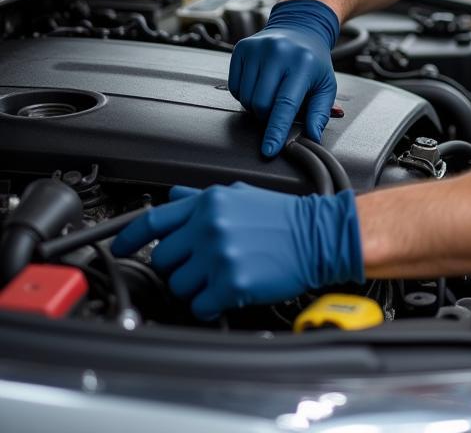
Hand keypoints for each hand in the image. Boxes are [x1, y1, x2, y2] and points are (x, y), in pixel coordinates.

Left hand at [111, 183, 362, 319]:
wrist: (320, 235)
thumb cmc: (284, 217)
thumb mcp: (240, 194)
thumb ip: (200, 198)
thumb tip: (171, 197)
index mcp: (209, 202)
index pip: (153, 220)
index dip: (130, 237)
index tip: (121, 247)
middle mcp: (210, 225)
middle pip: (163, 258)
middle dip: (179, 266)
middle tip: (203, 264)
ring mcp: (219, 254)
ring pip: (178, 286)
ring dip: (195, 287)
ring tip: (222, 275)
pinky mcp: (231, 282)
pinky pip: (200, 305)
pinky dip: (211, 304)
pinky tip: (229, 290)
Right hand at [229, 0, 340, 155]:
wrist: (300, 27)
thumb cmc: (313, 61)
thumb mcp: (325, 85)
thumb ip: (319, 112)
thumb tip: (313, 135)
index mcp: (303, 64)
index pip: (286, 104)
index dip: (276, 130)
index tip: (269, 150)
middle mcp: (279, 53)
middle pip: (261, 104)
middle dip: (268, 115)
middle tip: (278, 108)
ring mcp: (258, 49)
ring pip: (246, 97)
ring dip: (256, 105)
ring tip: (271, 92)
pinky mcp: (242, 48)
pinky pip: (235, 86)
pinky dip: (245, 93)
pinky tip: (259, 83)